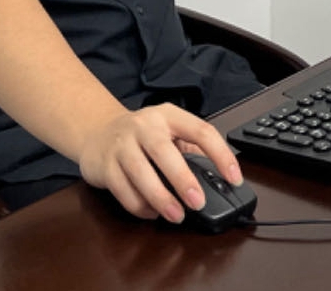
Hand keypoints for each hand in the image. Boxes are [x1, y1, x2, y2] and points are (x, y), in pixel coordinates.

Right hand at [77, 103, 242, 222]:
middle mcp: (144, 126)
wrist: (96, 132)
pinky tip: (153, 212)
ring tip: (177, 215)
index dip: (220, 154)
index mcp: (168, 115)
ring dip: (161, 199)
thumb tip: (217, 179)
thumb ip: (189, 148)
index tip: (234, 177)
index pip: (201, 131)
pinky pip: (123, 190)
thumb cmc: (141, 136)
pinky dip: (140, 206)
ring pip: (141, 174)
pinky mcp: (105, 165)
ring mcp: (122, 145)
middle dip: (183, 180)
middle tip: (198, 203)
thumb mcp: (168, 131)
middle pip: (165, 153)